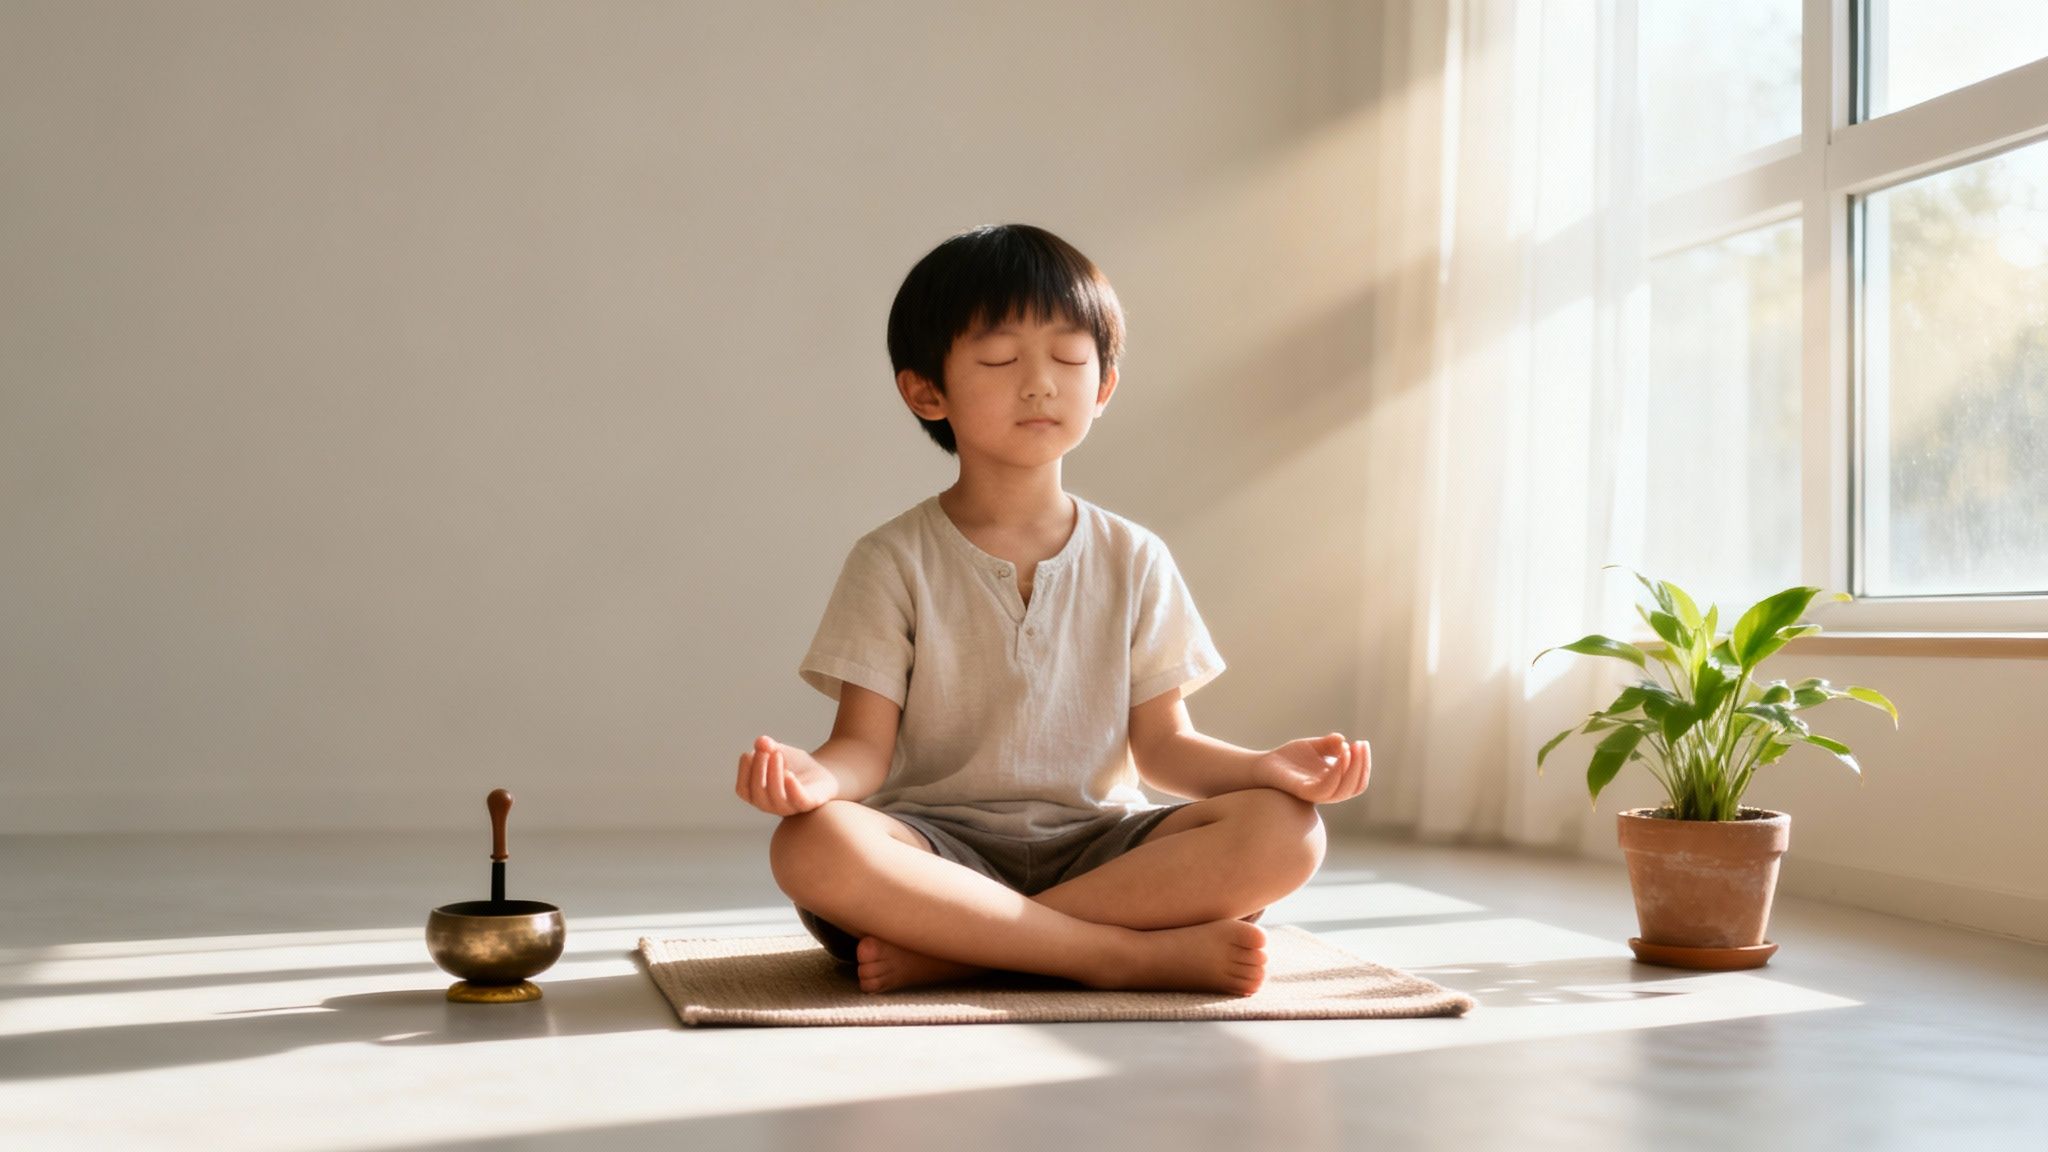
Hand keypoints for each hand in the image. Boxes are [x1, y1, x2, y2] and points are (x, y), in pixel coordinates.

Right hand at [734, 735, 839, 815]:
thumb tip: (761, 741)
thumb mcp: (777, 751)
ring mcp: (789, 807)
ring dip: (774, 774)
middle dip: (759, 770)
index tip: (749, 753)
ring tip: (778, 754)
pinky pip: (798, 800)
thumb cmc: (794, 764)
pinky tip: (789, 774)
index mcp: (758, 795)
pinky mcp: (808, 803)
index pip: (743, 789)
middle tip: (765, 751)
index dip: (743, 772)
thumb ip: (767, 746)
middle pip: (758, 793)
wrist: (824, 770)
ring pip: (776, 797)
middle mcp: (771, 805)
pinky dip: (792, 788)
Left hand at [1255, 733, 1370, 804]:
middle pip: (1355, 786)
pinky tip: (1340, 753)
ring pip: (1344, 790)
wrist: (1264, 765)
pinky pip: (1326, 788)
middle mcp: (1328, 791)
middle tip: (1360, 744)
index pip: (1358, 781)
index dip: (1364, 764)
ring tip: (1350, 747)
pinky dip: (1337, 772)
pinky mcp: (1303, 791)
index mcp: (1334, 783)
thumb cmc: (1290, 758)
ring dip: (1352, 768)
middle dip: (1362, 765)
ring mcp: (1316, 793)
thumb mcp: (1314, 747)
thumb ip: (1330, 745)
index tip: (1362, 743)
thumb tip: (1343, 740)